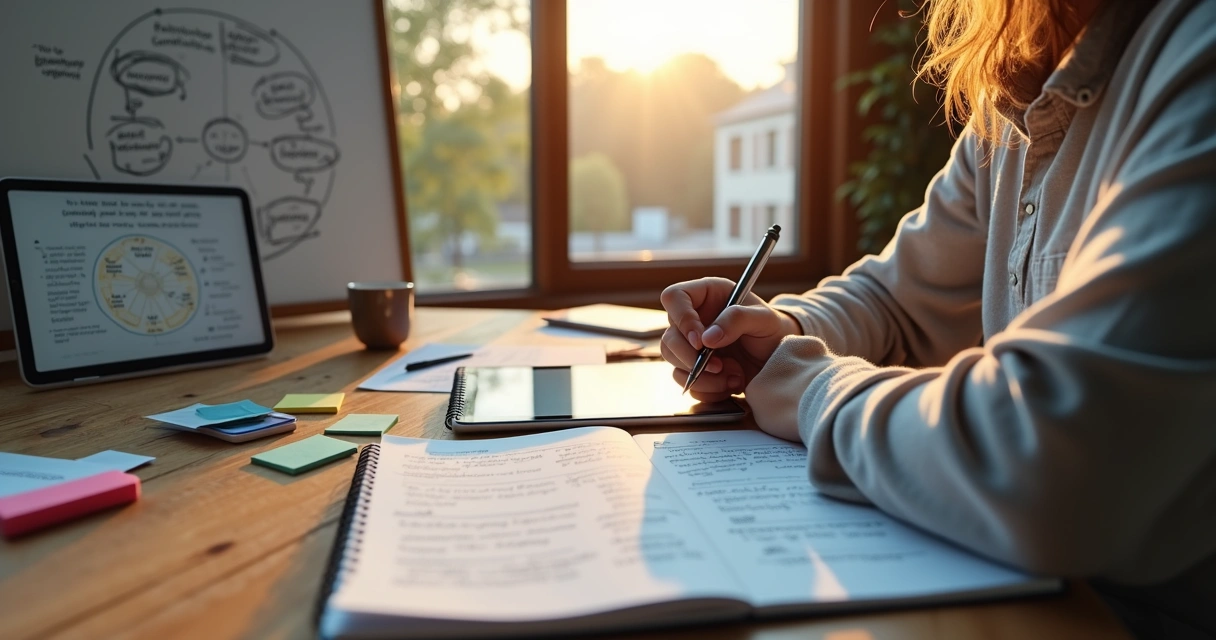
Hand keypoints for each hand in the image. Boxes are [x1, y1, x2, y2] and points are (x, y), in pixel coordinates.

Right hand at [660, 277, 800, 401]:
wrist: (779, 359)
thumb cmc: (773, 330)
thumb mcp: (763, 319)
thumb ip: (737, 319)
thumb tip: (707, 338)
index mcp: (706, 296)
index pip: (674, 298)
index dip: (681, 318)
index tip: (700, 341)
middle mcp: (694, 320)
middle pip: (669, 337)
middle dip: (690, 358)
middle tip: (717, 366)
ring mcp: (692, 347)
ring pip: (674, 363)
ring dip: (702, 376)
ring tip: (733, 375)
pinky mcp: (696, 370)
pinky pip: (689, 384)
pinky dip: (710, 389)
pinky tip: (732, 383)